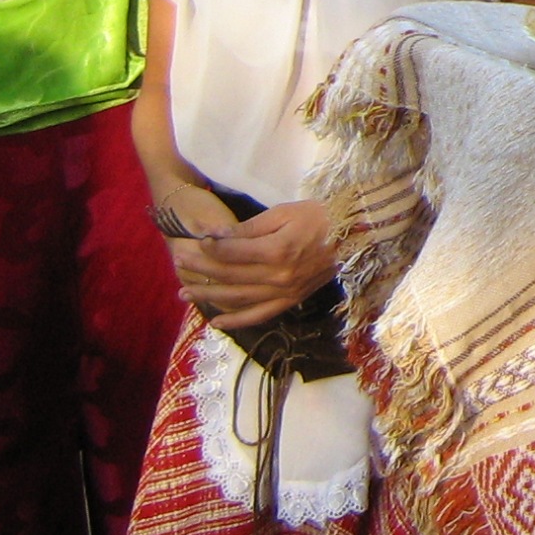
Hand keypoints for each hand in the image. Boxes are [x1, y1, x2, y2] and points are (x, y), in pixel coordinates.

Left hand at [171, 199, 335, 331]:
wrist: (356, 233)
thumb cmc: (320, 216)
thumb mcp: (284, 213)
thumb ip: (248, 228)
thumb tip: (214, 236)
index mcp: (276, 251)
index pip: (231, 252)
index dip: (209, 247)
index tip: (194, 242)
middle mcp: (278, 276)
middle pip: (230, 276)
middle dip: (201, 270)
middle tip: (178, 266)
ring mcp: (284, 292)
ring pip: (238, 298)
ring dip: (209, 296)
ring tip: (185, 294)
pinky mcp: (291, 300)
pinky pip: (260, 315)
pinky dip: (237, 321)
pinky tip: (216, 321)